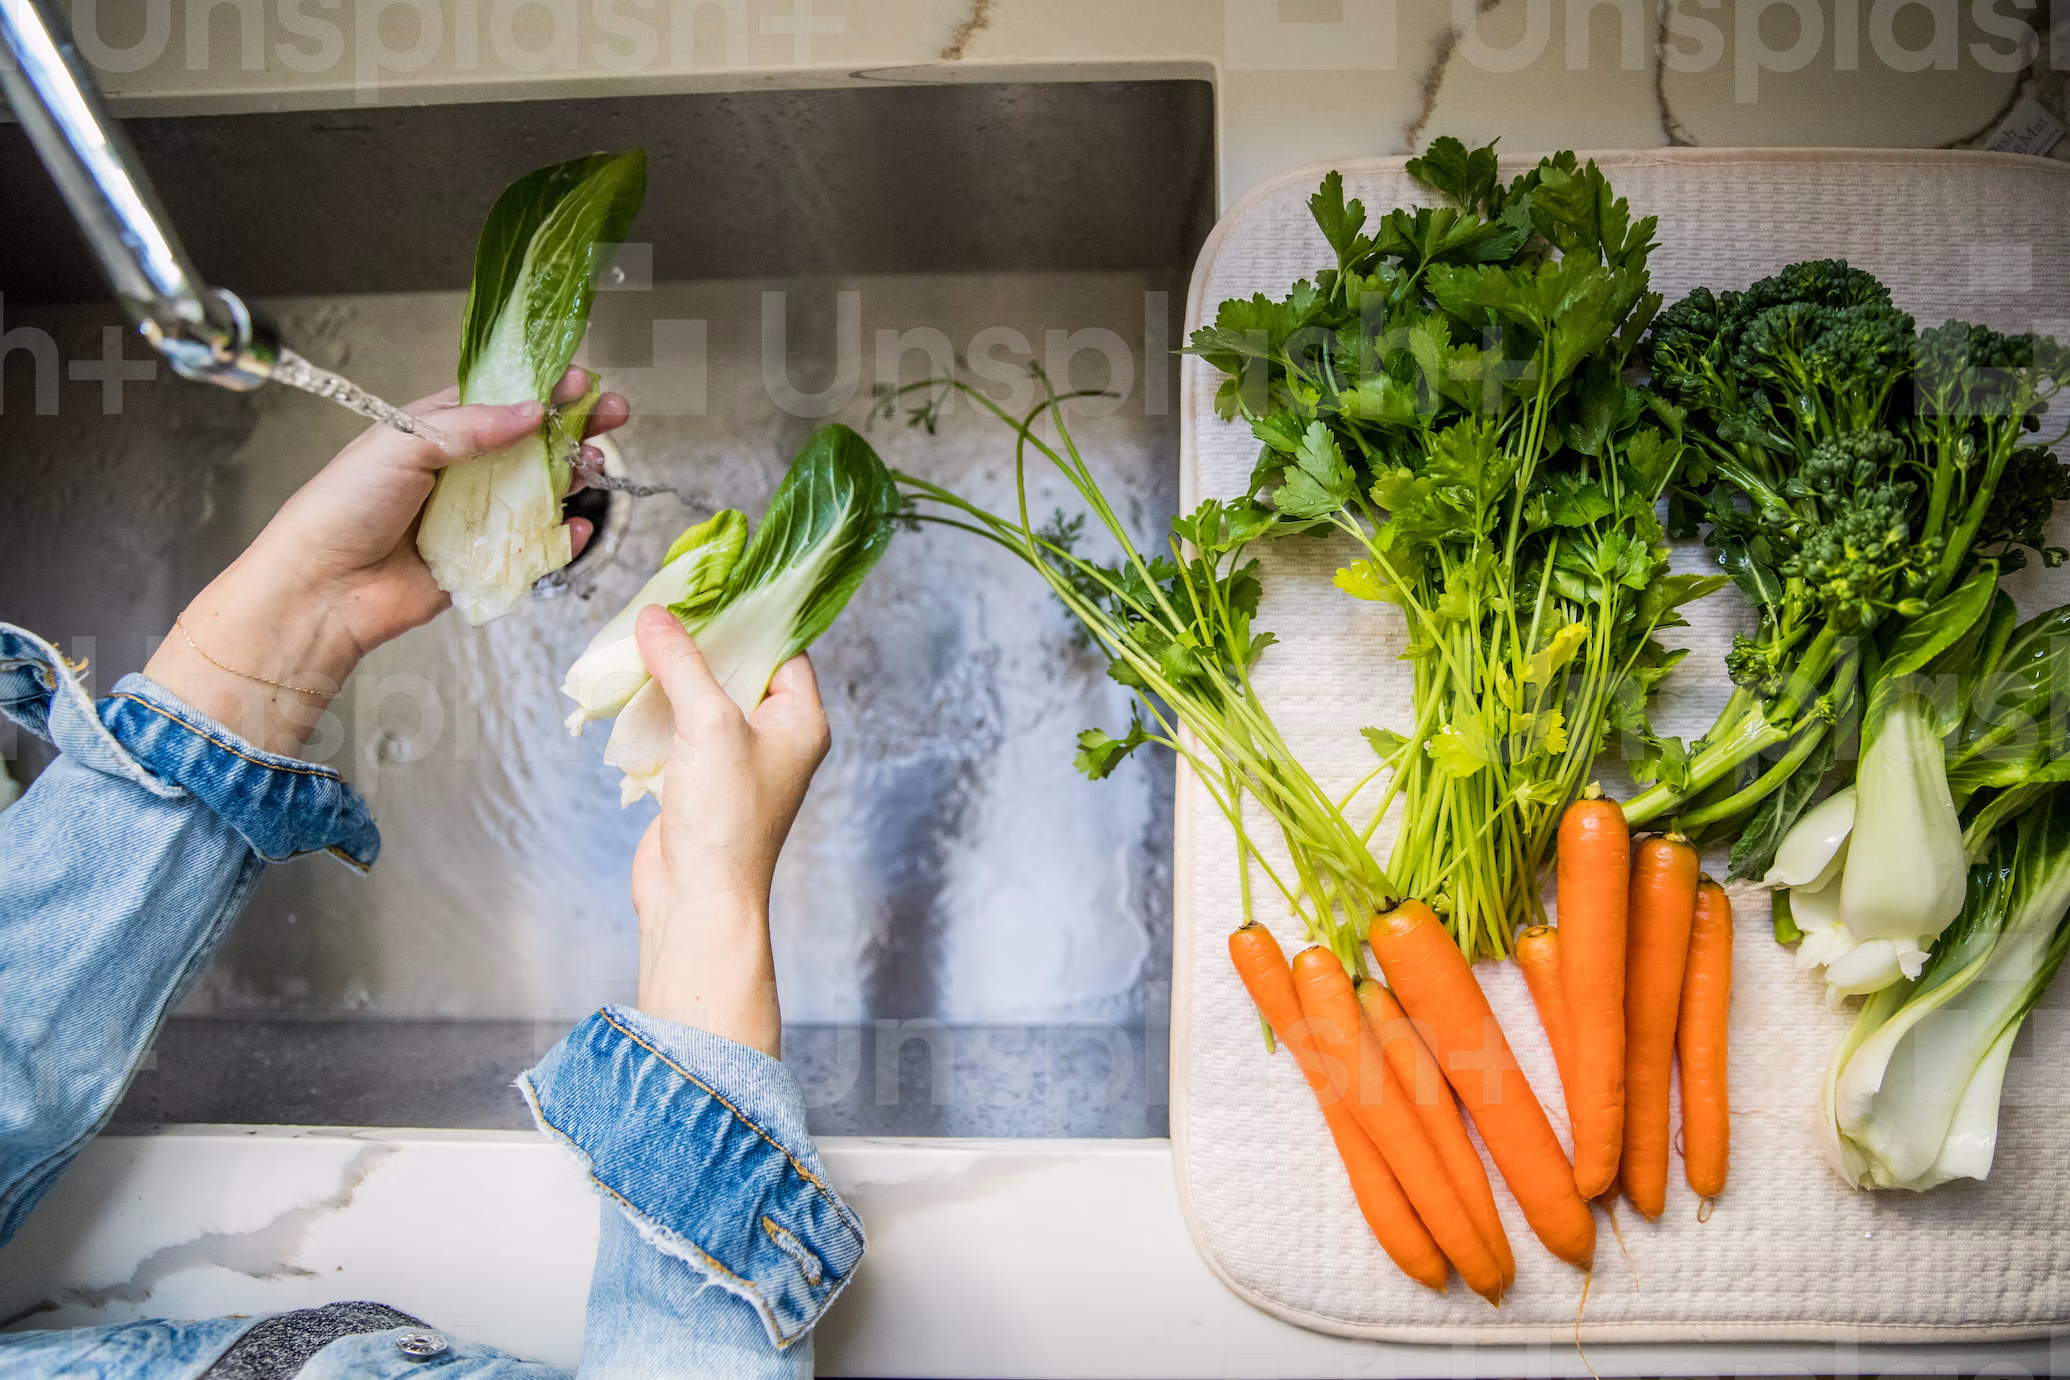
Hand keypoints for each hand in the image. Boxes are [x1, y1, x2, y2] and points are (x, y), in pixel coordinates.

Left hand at [143, 368, 627, 755]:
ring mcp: (475, 516)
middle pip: (531, 442)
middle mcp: (461, 469)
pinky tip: (580, 526)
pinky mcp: (485, 562)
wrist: (322, 589)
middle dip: (574, 427)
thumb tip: (531, 412)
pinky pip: (535, 547)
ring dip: (574, 477)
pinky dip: (564, 538)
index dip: (543, 387)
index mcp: (435, 429)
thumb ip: (470, 426)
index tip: (583, 380)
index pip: (499, 399)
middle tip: (615, 415)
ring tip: (597, 468)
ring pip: (541, 491)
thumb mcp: (401, 442)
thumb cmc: (343, 506)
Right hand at [628, 606, 829, 1056]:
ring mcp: (734, 760)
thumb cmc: (725, 819)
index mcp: (800, 721)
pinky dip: (654, 709)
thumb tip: (657, 617)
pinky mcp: (698, 780)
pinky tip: (627, 688)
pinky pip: (677, 729)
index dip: (749, 618)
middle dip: (700, 644)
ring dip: (670, 676)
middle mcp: (773, 738)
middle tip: (664, 609)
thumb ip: (684, 664)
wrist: (697, 898)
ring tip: (638, 641)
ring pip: (702, 698)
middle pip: (737, 670)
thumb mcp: (709, 723)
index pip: (783, 649)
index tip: (712, 587)